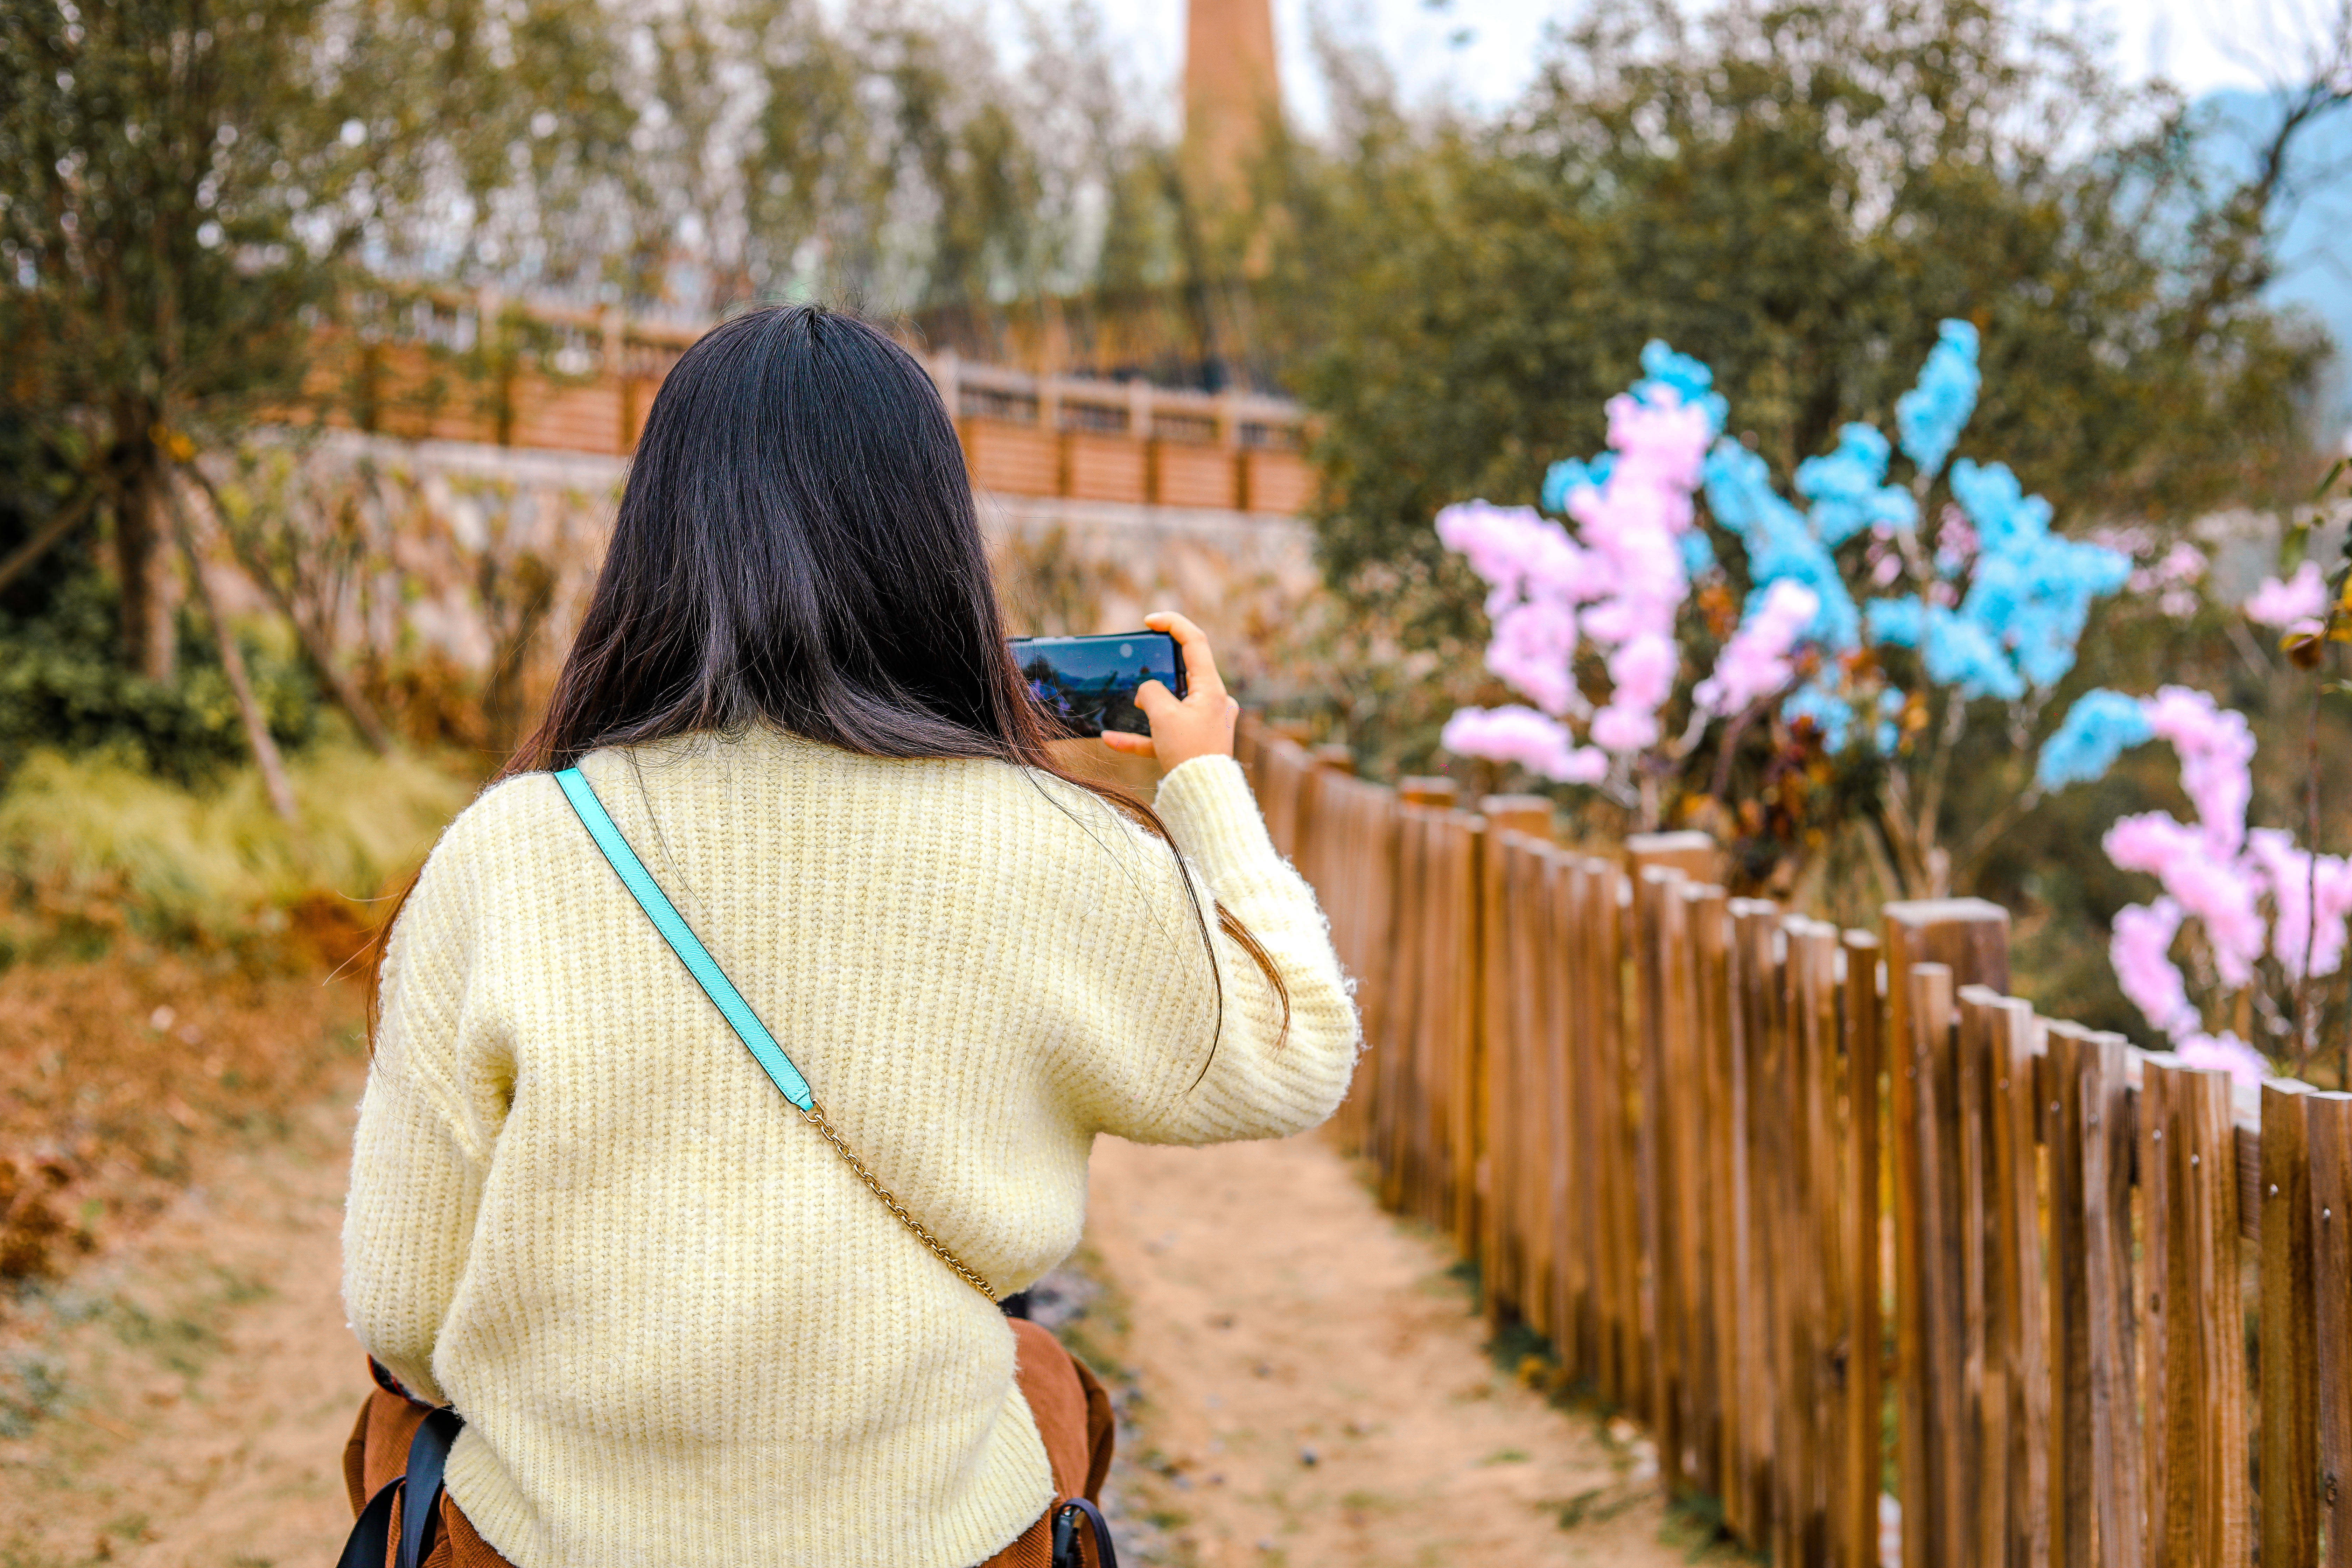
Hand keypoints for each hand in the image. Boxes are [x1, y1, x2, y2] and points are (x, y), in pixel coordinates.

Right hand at [1102, 611, 1238, 768]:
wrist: (1204, 797)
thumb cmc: (1189, 752)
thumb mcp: (1164, 715)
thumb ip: (1151, 692)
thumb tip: (1146, 692)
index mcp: (1212, 688)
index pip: (1195, 642)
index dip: (1173, 624)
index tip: (1149, 621)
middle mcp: (1213, 702)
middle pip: (1183, 672)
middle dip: (1157, 669)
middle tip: (1138, 665)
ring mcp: (1204, 723)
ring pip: (1172, 704)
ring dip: (1148, 705)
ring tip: (1129, 706)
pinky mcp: (1193, 744)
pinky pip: (1164, 734)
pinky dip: (1142, 735)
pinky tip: (1111, 740)